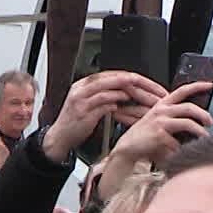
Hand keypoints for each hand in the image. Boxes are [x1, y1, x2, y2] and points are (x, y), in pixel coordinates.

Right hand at [41, 70, 168, 162]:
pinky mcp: (83, 111)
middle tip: (153, 89)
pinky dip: (114, 102)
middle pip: (115, 78)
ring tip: (144, 96)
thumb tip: (127, 93)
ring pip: (110, 88)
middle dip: (137, 83)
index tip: (151, 85)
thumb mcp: (91, 105)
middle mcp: (83, 87)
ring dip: (129, 92)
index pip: (115, 74)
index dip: (134, 78)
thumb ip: (107, 96)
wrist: (59, 137)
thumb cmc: (77, 123)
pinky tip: (124, 105)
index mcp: (86, 83)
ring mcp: (82, 99)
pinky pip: (102, 103)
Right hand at [105, 81, 212, 168]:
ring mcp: (160, 122)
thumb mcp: (156, 120)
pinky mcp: (159, 135)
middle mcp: (161, 110)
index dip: (197, 86)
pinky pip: (179, 142)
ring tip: (205, 137)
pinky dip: (183, 148)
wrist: (127, 147)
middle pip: (190, 107)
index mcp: (162, 105)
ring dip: (200, 131)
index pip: (182, 90)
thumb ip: (172, 116)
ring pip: (188, 123)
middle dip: (204, 115)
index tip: (209, 85)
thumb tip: (194, 120)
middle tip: (210, 122)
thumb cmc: (143, 136)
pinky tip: (184, 151)